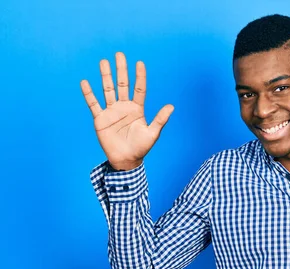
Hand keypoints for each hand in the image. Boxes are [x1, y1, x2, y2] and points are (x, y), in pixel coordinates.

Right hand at [80, 52, 173, 170]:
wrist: (126, 160)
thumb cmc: (141, 147)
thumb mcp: (153, 133)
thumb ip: (160, 119)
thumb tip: (171, 106)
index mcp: (137, 109)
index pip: (139, 89)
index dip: (139, 77)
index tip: (140, 63)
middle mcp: (124, 107)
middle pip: (122, 85)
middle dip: (121, 70)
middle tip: (119, 54)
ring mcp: (111, 111)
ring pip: (107, 90)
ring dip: (105, 76)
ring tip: (103, 62)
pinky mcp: (100, 119)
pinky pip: (93, 104)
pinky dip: (89, 94)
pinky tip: (85, 82)